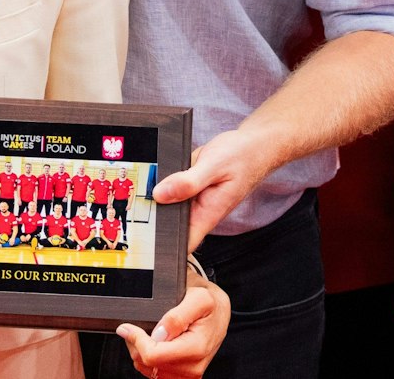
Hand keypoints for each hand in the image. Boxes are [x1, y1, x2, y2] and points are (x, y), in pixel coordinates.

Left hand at [118, 270, 228, 378]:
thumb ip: (177, 317)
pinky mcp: (183, 376)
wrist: (220, 313)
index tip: (128, 327)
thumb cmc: (210, 306)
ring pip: (148, 369)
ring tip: (148, 334)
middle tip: (137, 327)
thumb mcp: (198, 299)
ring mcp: (188, 374)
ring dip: (141, 351)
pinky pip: (154, 373)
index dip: (136, 340)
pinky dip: (148, 359)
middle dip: (137, 344)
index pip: (153, 355)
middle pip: (148, 363)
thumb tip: (158, 333)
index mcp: (196, 348)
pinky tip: (154, 344)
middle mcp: (193, 367)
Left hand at [151, 129, 276, 249]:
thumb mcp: (214, 165)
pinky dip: (163, 181)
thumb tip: (161, 194)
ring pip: (167, 204)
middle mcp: (200, 210)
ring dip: (157, 196)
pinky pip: (171, 188)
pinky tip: (161, 171)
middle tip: (139, 203)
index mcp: (208, 213)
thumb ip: (188, 182)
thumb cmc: (243, 157)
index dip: (166, 249)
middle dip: (153, 216)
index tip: (148, 242)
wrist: (253, 145)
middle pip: (170, 224)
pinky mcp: (189, 187)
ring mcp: (194, 199)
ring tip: (148, 183)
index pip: (185, 244)